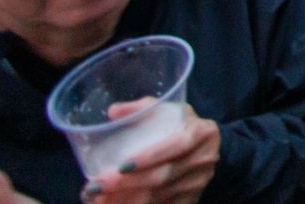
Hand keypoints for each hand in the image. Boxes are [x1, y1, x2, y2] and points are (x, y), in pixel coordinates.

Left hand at [82, 102, 219, 203]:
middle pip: (165, 175)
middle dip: (129, 183)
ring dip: (128, 200)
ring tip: (100, 198)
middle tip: (99, 185)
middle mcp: (205, 158)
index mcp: (202, 132)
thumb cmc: (181, 125)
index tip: (122, 165)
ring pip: (160, 196)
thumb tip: (113, 112)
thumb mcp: (167, 110)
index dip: (150, 157)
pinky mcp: (192, 198)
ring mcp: (199, 182)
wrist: (203, 147)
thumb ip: (141, 108)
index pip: (177, 145)